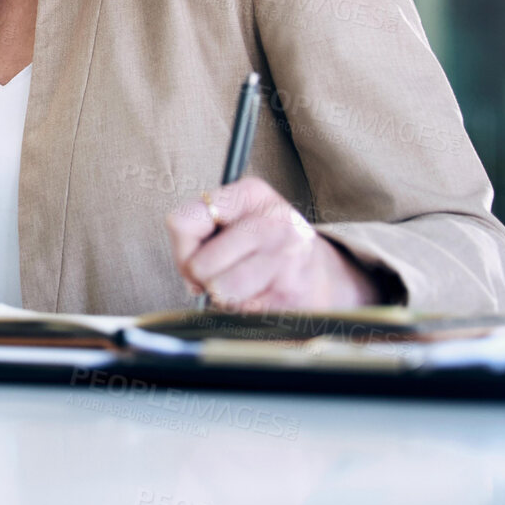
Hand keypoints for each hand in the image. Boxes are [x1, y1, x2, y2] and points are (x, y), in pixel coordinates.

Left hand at [164, 176, 383, 311]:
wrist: (323, 274)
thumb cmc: (264, 246)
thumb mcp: (235, 221)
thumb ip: (200, 235)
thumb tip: (191, 276)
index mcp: (250, 193)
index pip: (182, 222)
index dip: (182, 250)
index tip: (196, 257)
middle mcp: (272, 220)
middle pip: (199, 264)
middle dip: (205, 280)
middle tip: (226, 275)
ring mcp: (286, 255)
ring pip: (220, 291)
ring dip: (226, 298)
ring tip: (246, 286)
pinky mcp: (293, 292)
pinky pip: (244, 312)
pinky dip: (246, 312)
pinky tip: (264, 297)